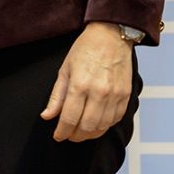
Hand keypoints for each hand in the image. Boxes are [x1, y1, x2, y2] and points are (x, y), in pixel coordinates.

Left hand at [40, 22, 135, 141]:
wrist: (111, 37)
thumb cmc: (84, 50)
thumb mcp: (64, 69)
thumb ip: (56, 96)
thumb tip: (47, 116)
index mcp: (79, 85)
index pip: (69, 118)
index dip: (62, 131)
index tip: (58, 136)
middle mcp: (99, 92)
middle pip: (87, 126)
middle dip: (76, 136)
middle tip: (69, 135)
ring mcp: (115, 95)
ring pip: (103, 126)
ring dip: (90, 134)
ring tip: (81, 132)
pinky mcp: (126, 96)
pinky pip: (116, 119)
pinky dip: (105, 126)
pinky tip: (97, 124)